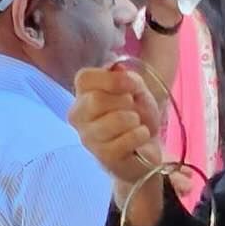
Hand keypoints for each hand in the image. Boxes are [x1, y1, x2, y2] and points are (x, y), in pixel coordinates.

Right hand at [70, 66, 194, 198]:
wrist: (145, 147)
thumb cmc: (136, 115)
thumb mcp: (135, 88)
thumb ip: (125, 76)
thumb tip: (116, 69)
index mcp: (83, 95)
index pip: (84, 78)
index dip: (111, 79)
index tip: (130, 86)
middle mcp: (79, 116)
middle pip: (96, 100)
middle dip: (125, 102)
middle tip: (132, 109)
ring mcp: (88, 138)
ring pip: (115, 120)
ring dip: (135, 120)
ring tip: (135, 125)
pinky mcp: (103, 156)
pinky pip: (126, 139)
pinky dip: (141, 135)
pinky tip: (139, 138)